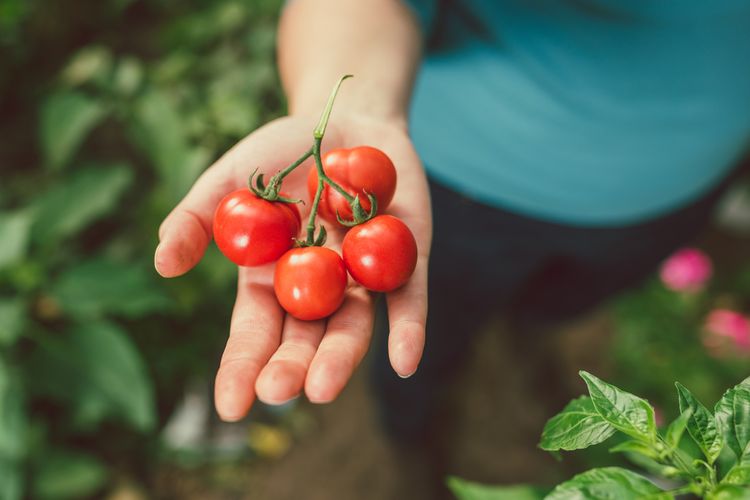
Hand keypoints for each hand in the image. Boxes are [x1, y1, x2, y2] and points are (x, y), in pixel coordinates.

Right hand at [155, 114, 430, 420]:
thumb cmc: (280, 154)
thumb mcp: (229, 180)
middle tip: (277, 393)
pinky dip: (407, 329)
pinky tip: (405, 362)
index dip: (241, 368)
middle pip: (303, 339)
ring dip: (339, 359)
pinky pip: (408, 299)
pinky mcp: (408, 260)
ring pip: (351, 327)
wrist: (344, 118)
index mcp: (271, 281)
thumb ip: (195, 220)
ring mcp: (362, 278)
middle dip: (290, 368)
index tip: (229, 407)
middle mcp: (317, 289)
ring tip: (322, 389)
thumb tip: (161, 265)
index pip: (253, 334)